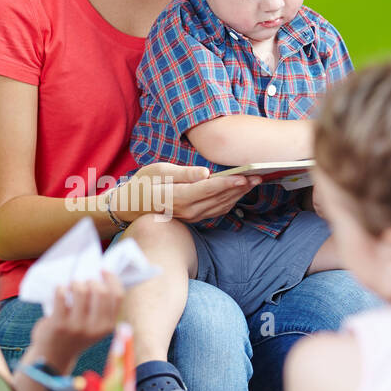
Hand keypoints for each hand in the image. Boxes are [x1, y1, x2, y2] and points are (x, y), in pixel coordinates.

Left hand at [29, 271, 123, 373]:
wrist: (53, 355)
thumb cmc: (75, 334)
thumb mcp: (94, 326)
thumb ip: (101, 307)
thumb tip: (101, 275)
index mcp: (108, 326)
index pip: (118, 296)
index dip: (112, 278)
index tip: (103, 271)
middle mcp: (95, 327)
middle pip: (101, 291)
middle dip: (91, 281)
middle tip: (83, 283)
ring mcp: (77, 326)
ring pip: (81, 290)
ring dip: (75, 283)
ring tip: (71, 287)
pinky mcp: (59, 323)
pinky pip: (62, 294)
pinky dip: (60, 288)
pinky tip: (60, 291)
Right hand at [116, 162, 263, 225]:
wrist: (131, 206)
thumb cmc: (143, 184)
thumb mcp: (158, 172)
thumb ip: (183, 173)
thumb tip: (205, 173)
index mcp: (178, 197)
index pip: (209, 189)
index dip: (229, 183)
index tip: (245, 175)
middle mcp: (188, 211)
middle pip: (220, 199)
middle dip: (240, 188)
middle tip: (258, 176)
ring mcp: (191, 217)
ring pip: (221, 206)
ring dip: (238, 195)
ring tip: (253, 182)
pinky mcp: (194, 218)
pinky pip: (216, 211)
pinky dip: (230, 202)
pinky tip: (238, 192)